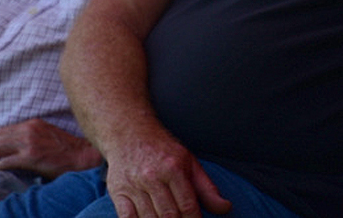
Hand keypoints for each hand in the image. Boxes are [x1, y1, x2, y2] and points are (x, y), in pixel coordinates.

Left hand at [0, 119, 102, 178]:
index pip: (3, 131)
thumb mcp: (48, 136)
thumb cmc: (68, 151)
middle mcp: (30, 129)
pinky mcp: (32, 156)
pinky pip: (5, 161)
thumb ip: (32, 137)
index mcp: (33, 124)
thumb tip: (14, 150)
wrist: (83, 156)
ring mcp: (30, 142)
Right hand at [102, 135, 230, 217]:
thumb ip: (207, 188)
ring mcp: (133, 185)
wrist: (130, 133)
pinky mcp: (117, 192)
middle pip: (168, 215)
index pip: (187, 205)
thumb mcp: (190, 163)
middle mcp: (152, 176)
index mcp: (174, 168)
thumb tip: (225, 208)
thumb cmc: (164, 151)